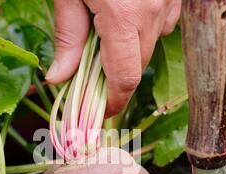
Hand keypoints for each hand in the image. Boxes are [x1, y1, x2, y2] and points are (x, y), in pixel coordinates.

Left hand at [46, 0, 180, 116]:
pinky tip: (128, 17)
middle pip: (137, 67)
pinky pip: (163, 25)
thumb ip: (67, 36)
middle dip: (116, 78)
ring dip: (130, 52)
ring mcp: (168, 2)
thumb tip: (58, 78)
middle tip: (93, 71)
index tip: (100, 112)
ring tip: (107, 34)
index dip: (113, 103)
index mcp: (122, 15)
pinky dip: (146, 31)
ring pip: (151, 47)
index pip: (124, 78)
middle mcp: (151, 11)